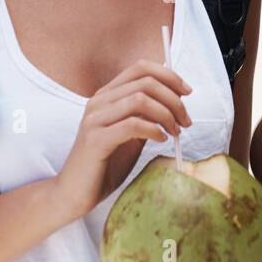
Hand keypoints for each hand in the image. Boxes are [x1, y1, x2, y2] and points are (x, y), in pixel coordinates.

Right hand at [51, 59, 193, 222]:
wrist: (74, 193)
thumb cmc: (105, 164)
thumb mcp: (131, 134)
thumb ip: (146, 115)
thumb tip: (175, 99)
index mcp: (107, 95)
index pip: (141, 68)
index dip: (169, 75)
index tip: (187, 92)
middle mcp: (99, 101)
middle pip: (146, 82)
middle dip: (174, 99)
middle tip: (185, 121)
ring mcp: (94, 119)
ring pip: (140, 99)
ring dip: (166, 114)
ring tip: (175, 132)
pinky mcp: (95, 140)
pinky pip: (132, 125)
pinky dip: (153, 129)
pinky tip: (161, 139)